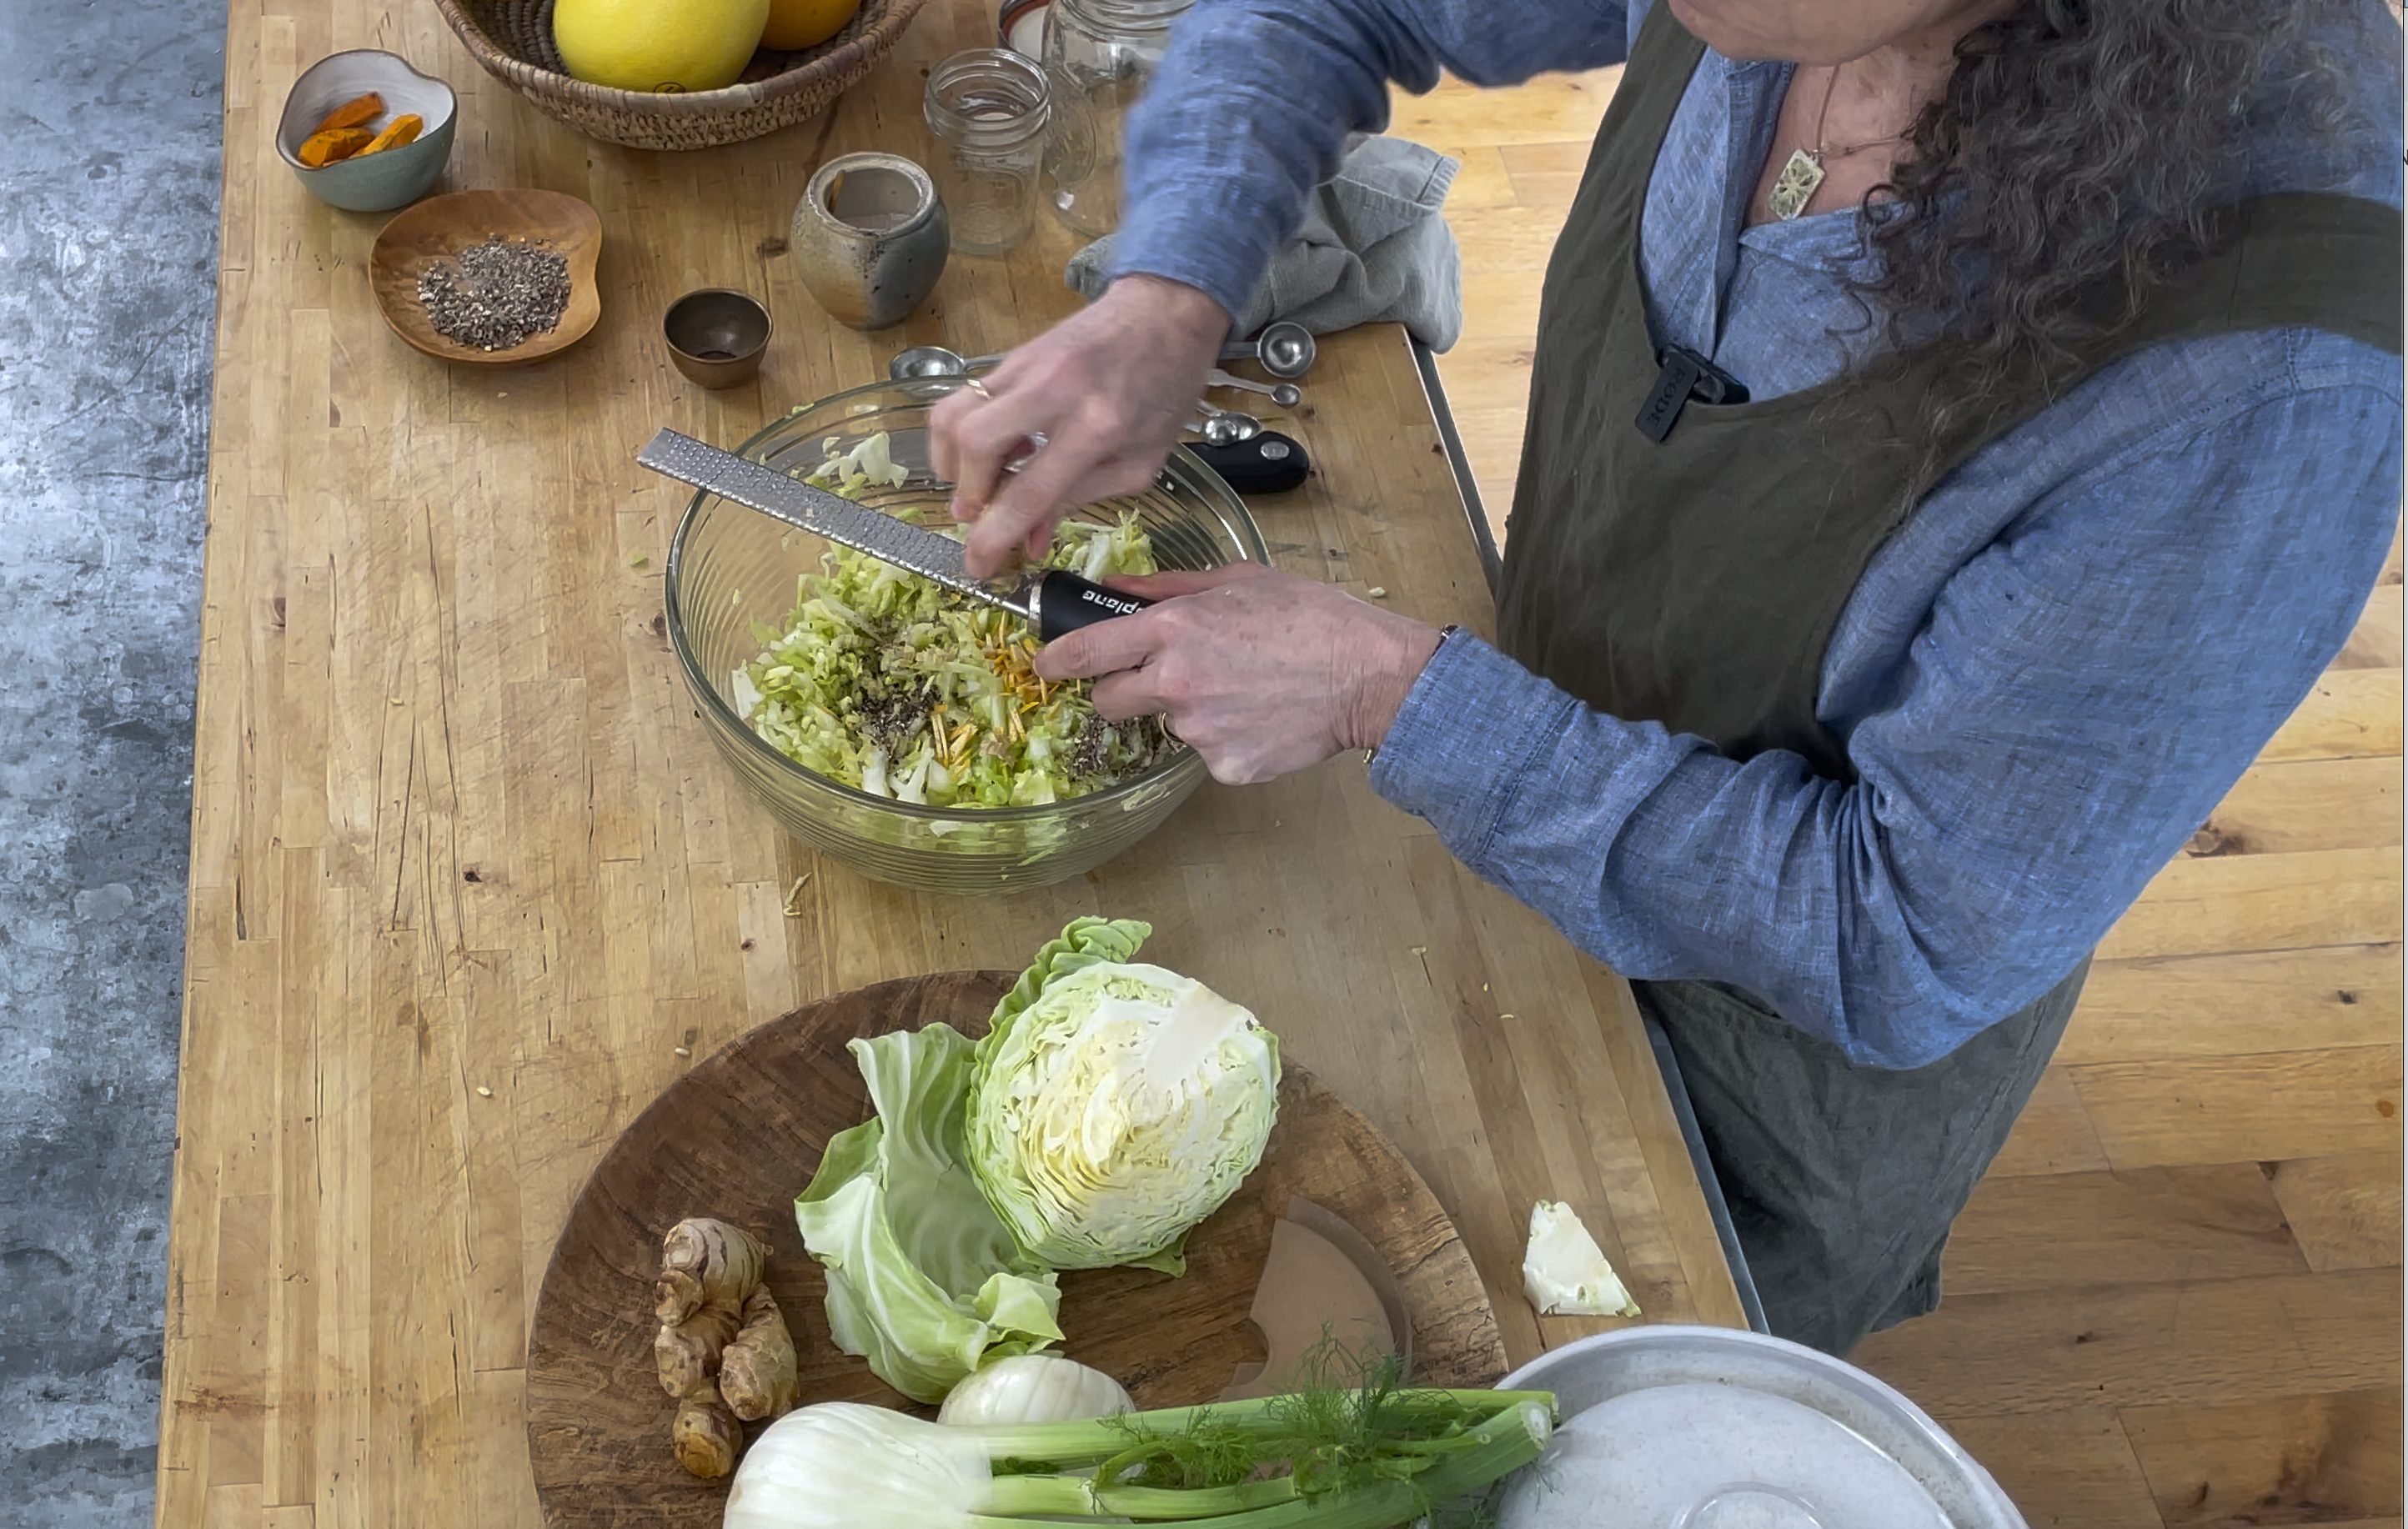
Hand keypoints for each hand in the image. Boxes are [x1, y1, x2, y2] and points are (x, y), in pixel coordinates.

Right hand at [928, 275, 1228, 579]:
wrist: (1165, 310)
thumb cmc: (1165, 390)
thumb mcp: (1140, 461)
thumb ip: (1080, 500)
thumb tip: (1029, 542)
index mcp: (1100, 427)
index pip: (1029, 492)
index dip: (994, 537)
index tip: (978, 566)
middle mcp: (1056, 391)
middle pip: (975, 444)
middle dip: (967, 494)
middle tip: (979, 514)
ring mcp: (1027, 365)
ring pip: (954, 414)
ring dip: (952, 462)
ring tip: (977, 483)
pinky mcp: (1012, 354)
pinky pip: (965, 397)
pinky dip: (963, 434)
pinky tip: (991, 452)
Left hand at [1033, 564, 1444, 784]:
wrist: (1369, 675)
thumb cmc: (1311, 618)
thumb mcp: (1237, 581)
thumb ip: (1166, 588)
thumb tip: (1116, 590)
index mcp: (1173, 629)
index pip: (1085, 651)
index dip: (1056, 659)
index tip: (1047, 663)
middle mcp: (1176, 682)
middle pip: (1107, 702)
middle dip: (1121, 691)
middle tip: (1161, 679)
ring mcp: (1198, 730)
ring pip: (1166, 725)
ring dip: (1188, 711)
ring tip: (1241, 689)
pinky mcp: (1224, 765)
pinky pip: (1206, 752)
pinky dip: (1226, 738)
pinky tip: (1260, 715)